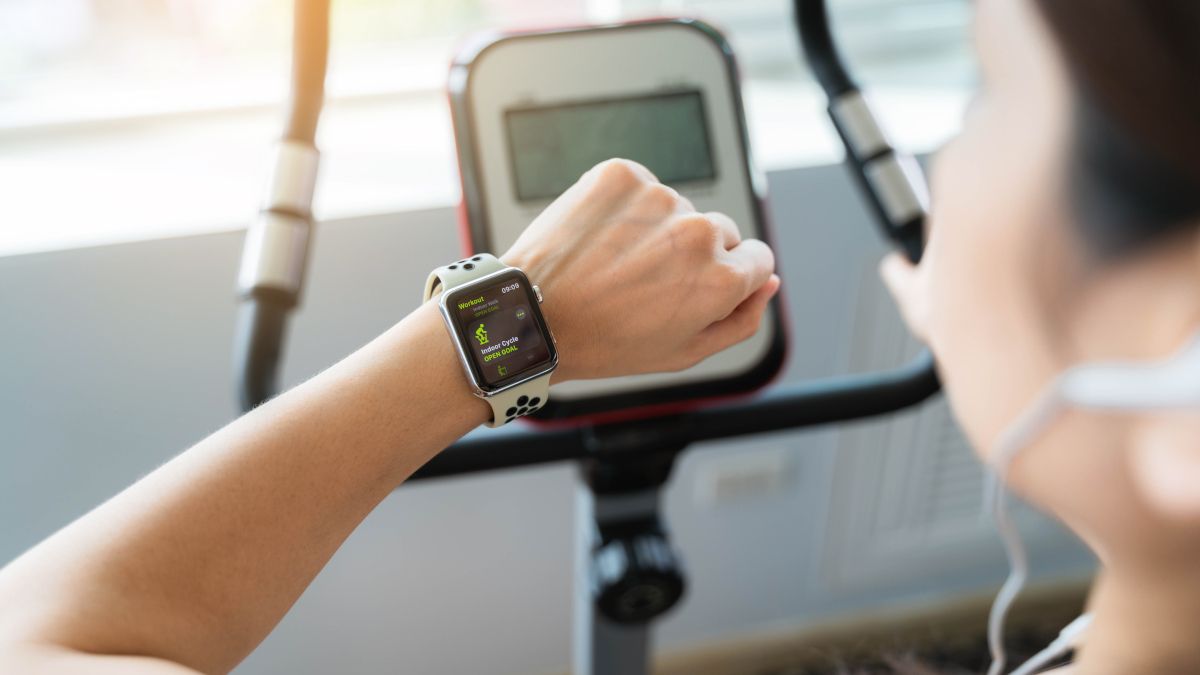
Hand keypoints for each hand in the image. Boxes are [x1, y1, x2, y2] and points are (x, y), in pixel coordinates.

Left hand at [502, 159, 779, 381]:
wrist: (532, 316)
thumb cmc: (604, 342)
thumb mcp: (684, 353)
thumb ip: (741, 319)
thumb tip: (768, 283)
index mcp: (722, 277)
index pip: (758, 258)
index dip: (729, 277)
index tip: (695, 286)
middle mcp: (698, 231)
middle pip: (719, 231)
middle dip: (692, 254)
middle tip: (645, 283)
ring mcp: (658, 198)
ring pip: (676, 209)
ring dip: (655, 229)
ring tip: (614, 264)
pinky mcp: (621, 175)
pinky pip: (640, 187)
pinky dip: (625, 207)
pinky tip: (600, 240)